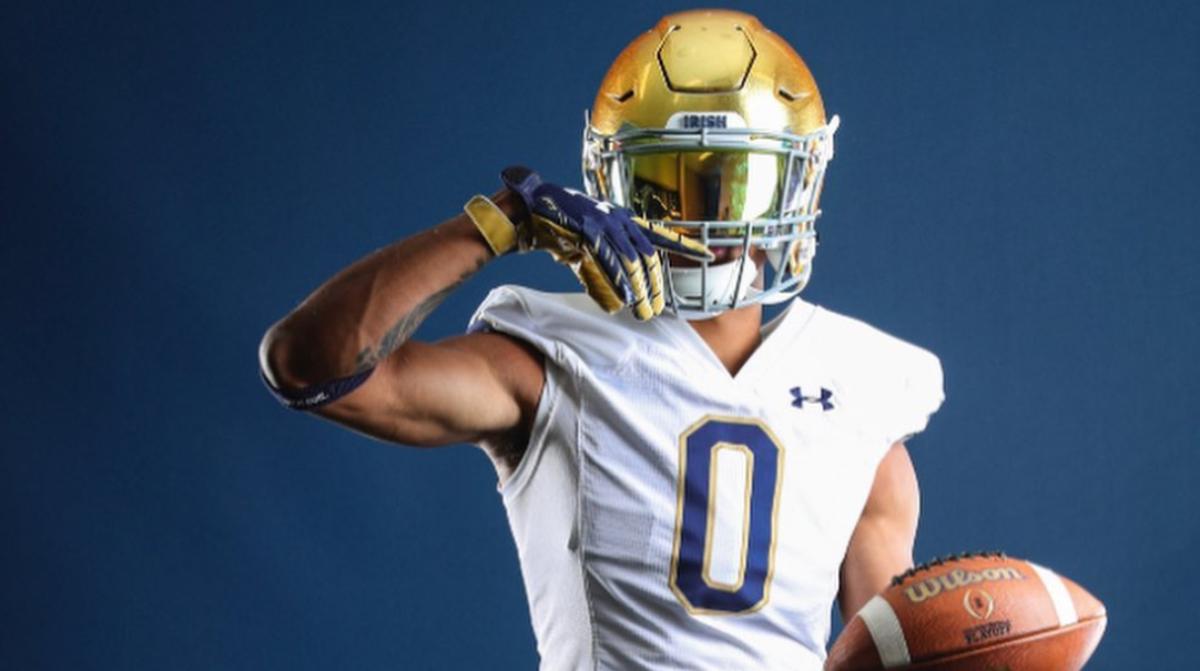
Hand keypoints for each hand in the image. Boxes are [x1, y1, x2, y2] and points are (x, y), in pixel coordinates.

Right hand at [497, 166, 711, 319]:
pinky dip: (617, 280)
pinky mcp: (587, 230)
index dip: (686, 245)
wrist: (531, 208)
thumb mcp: (590, 246)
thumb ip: (607, 265)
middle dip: (656, 285)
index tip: (709, 255)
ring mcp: (604, 224)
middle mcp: (619, 220)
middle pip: (648, 256)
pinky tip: (625, 297)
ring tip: (644, 311)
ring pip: (631, 261)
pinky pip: (607, 259)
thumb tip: (620, 296)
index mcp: (625, 221)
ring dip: (639, 289)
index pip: (662, 234)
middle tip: (659, 309)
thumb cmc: (561, 228)